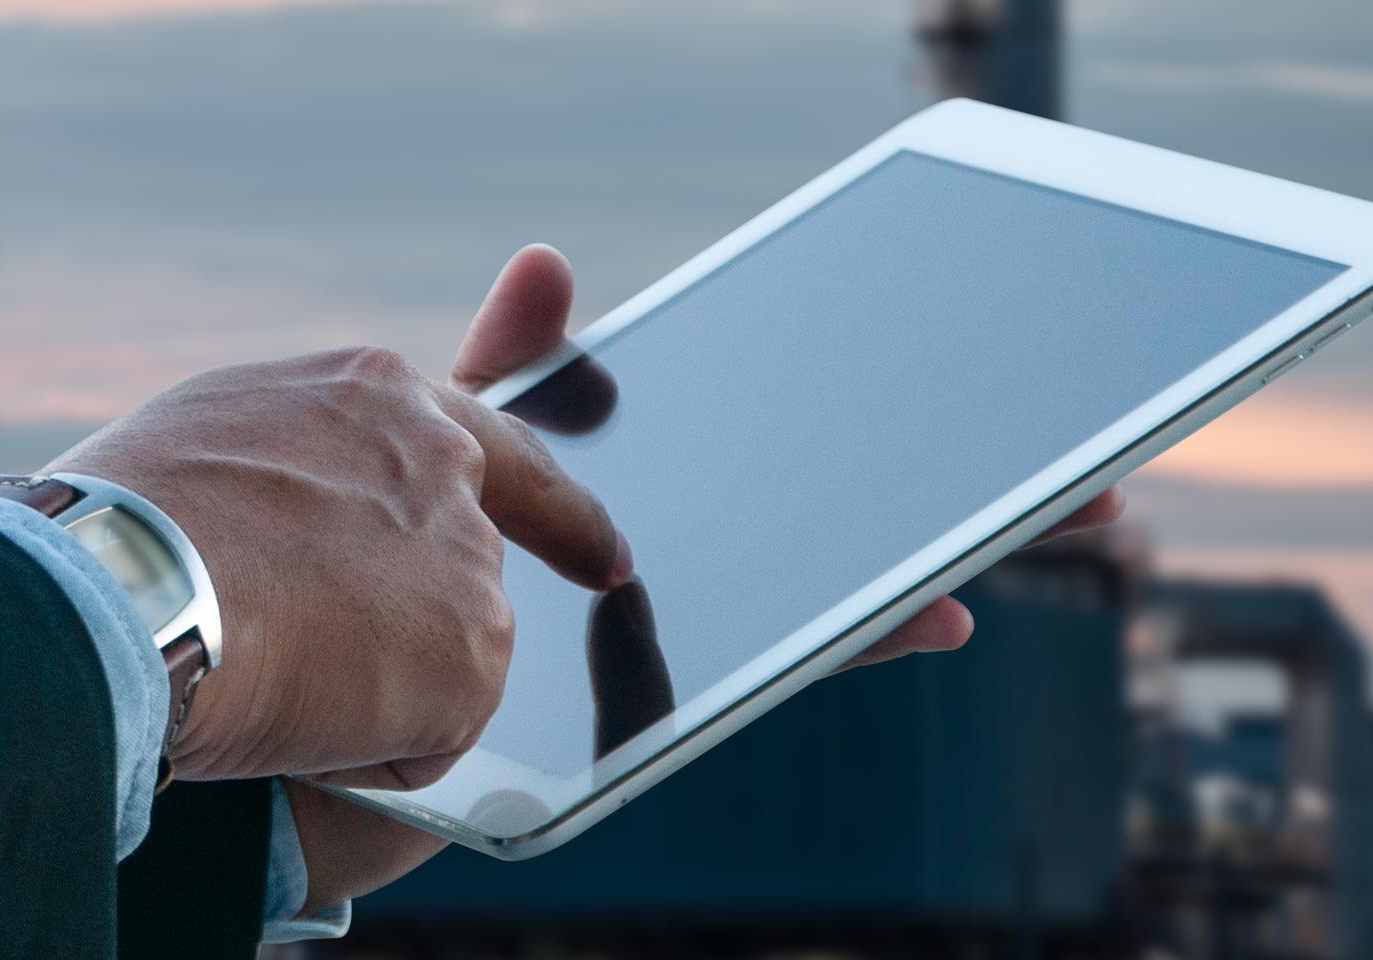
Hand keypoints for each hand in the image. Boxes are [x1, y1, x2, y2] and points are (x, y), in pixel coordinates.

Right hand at [42, 290, 631, 792]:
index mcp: (371, 393)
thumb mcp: (206, 443)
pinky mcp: (473, 652)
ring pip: (441, 659)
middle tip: (359, 664)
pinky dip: (364, 752)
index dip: (553, 506)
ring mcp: (468, 560)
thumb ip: (290, 459)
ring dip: (369, 688)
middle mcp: (443, 460)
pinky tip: (289, 718)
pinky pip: (426, 738)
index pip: (493, 442)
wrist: (120, 589)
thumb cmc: (117, 524)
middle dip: (429, 622)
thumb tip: (298, 511)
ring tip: (262, 674)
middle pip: (469, 566)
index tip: (605, 555)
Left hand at [273, 245, 1131, 917]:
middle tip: (1076, 462)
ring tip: (1068, 520)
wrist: (296, 724)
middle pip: (834, 520)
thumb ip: (503, 372)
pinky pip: (782, 664)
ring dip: (953, 555)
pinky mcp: (656, 707)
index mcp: (623, 515)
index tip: (957, 379)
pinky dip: (866, 636)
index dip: (865, 425)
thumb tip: (553, 261)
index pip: (769, 458)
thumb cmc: (353, 592)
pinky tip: (942, 614)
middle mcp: (665, 584)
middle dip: (953, 487)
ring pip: (838, 590)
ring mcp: (668, 645)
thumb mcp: (427, 456)